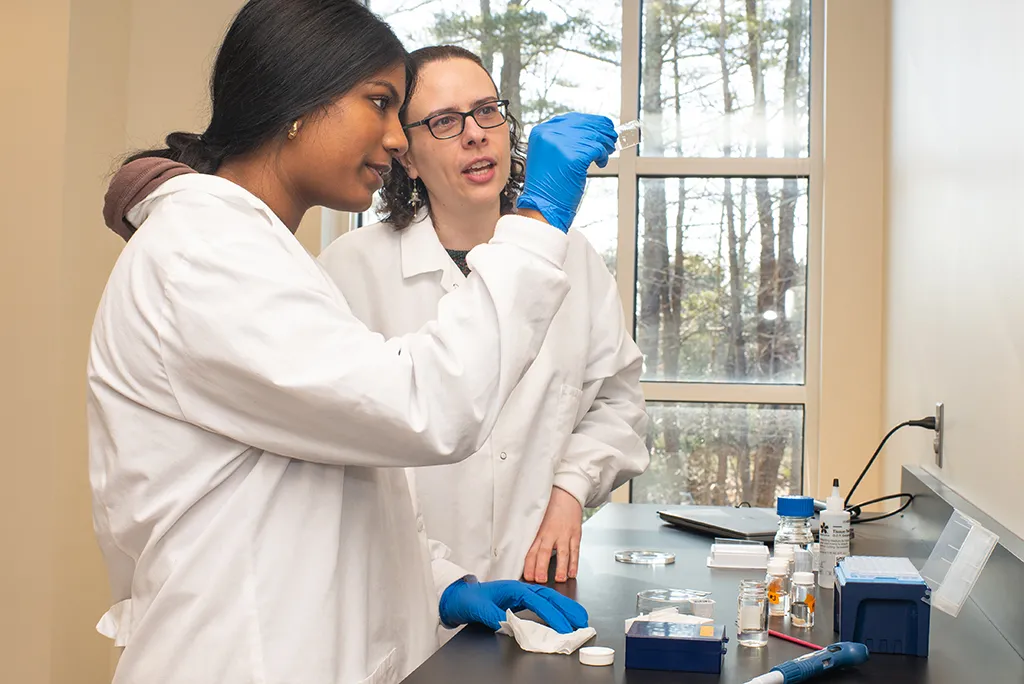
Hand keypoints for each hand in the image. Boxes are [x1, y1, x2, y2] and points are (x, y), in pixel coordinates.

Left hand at [438, 578, 588, 633]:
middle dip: (567, 608)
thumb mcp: (478, 609)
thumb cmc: (467, 600)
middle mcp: (520, 588)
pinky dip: (554, 610)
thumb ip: (495, 616)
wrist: (457, 596)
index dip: (553, 615)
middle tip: (583, 620)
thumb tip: (510, 625)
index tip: (564, 628)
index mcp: (513, 588)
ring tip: (579, 618)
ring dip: (564, 608)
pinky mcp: (519, 601)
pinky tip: (561, 617)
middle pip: (549, 596)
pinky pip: (542, 604)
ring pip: (548, 599)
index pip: (538, 602)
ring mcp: (521, 594)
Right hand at [516, 113, 616, 231]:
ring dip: (605, 144)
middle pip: (585, 124)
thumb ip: (563, 140)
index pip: (572, 118)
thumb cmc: (548, 186)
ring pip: (594, 136)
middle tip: (611, 138)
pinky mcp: (575, 156)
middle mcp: (549, 134)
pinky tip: (601, 162)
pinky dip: (603, 155)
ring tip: (607, 152)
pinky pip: (598, 149)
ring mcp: (561, 144)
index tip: (602, 126)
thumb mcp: (549, 155)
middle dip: (602, 131)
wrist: (543, 207)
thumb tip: (589, 129)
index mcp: (541, 132)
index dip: (590, 121)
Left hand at [523, 486, 582, 582]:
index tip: (527, 576)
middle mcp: (551, 533)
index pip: (531, 550)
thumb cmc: (550, 508)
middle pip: (544, 552)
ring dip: (560, 567)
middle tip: (540, 580)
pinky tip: (572, 573)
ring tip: (559, 579)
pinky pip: (575, 550)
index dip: (529, 564)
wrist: (567, 493)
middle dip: (541, 567)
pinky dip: (574, 563)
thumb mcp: (538, 520)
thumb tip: (524, 555)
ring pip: (562, 553)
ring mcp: (564, 534)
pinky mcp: (576, 534)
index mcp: (539, 531)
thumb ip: (533, 537)